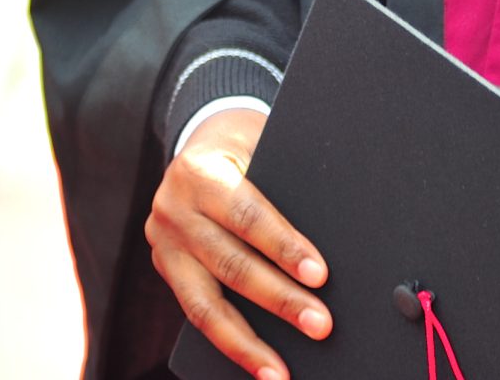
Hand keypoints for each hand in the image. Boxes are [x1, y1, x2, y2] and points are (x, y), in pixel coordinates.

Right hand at [145, 109, 330, 379]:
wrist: (198, 142)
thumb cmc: (245, 146)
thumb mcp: (261, 146)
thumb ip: (283, 185)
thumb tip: (334, 235)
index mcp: (199, 172)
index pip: (246, 215)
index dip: (284, 247)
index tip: (320, 274)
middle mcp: (173, 210)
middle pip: (231, 264)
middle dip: (279, 299)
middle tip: (320, 324)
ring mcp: (164, 244)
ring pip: (206, 304)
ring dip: (248, 343)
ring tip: (280, 373)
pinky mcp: (166, 269)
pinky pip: (197, 313)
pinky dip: (230, 343)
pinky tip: (257, 365)